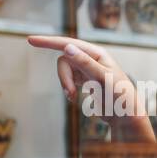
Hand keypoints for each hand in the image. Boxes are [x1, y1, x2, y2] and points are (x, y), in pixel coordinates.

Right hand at [27, 35, 146, 124]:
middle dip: (63, 76)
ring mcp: (87, 70)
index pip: (69, 44)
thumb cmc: (121, 96)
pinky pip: (68, 81)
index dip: (49, 42)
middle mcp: (92, 59)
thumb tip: (67, 48)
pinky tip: (74, 97)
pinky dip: (68, 89)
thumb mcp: (104, 79)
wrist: (126, 117)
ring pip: (64, 71)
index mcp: (98, 54)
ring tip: (73, 97)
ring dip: (65, 84)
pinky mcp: (85, 81)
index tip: (30, 40)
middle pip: (64, 60)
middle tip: (69, 93)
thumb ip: (86, 64)